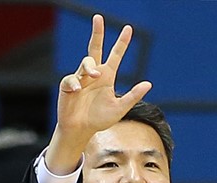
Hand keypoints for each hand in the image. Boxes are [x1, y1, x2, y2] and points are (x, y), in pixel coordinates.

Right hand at [46, 15, 151, 174]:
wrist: (81, 130)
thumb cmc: (100, 119)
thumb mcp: (120, 108)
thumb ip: (133, 96)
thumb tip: (148, 84)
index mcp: (107, 77)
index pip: (115, 55)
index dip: (122, 43)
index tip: (129, 29)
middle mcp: (94, 74)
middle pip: (95, 48)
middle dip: (97, 33)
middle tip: (98, 18)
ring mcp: (80, 78)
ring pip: (85, 63)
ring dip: (90, 66)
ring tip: (96, 75)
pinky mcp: (68, 85)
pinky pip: (71, 78)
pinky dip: (74, 82)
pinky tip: (77, 90)